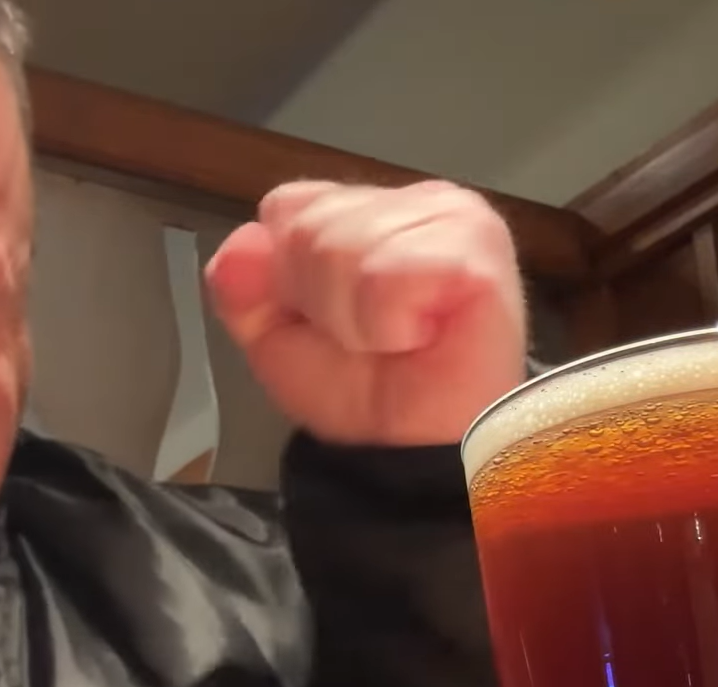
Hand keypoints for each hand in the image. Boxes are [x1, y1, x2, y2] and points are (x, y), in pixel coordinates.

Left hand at [204, 180, 526, 447]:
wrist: (409, 454)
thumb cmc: (362, 392)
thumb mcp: (272, 335)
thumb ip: (242, 285)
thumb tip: (240, 245)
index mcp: (365, 209)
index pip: (286, 207)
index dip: (286, 276)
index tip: (325, 321)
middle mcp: (411, 201)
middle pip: (308, 225)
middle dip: (318, 301)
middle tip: (364, 338)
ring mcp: (451, 216)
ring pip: (341, 247)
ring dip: (351, 318)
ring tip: (391, 341)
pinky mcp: (477, 248)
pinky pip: (385, 275)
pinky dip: (384, 323)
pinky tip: (417, 336)